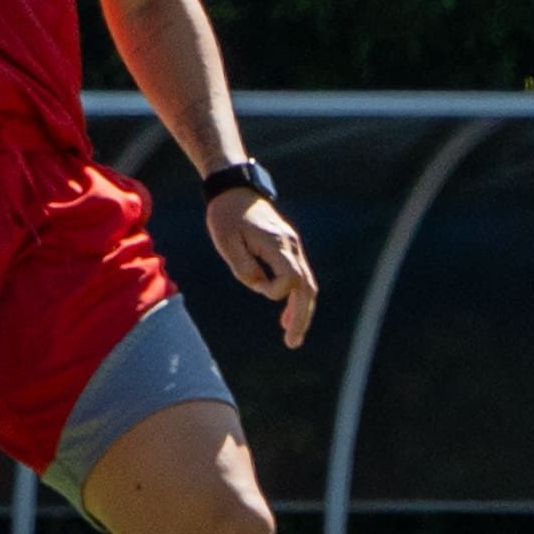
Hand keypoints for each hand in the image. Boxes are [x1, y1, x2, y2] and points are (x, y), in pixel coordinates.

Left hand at [207, 190, 317, 348]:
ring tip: (292, 337)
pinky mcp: (288, 248)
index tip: (254, 284)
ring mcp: (293, 246)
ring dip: (301, 311)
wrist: (235, 190)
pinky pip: (299, 277)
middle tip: (292, 343)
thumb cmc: (227, 216)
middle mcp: (291, 246)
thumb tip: (260, 287)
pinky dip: (296, 298)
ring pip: (307, 285)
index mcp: (277, 244)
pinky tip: (286, 317)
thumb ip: (244, 268)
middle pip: (307, 287)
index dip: (274, 291)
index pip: (290, 279)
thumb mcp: (226, 242)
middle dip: (302, 317)